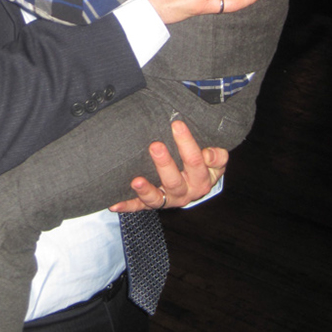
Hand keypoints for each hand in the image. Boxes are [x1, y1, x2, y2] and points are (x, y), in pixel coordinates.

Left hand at [109, 120, 227, 212]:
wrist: (197, 188)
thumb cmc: (203, 167)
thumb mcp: (216, 162)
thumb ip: (216, 156)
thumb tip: (209, 153)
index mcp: (201, 180)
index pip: (196, 161)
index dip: (187, 143)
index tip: (176, 124)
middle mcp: (184, 192)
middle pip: (174, 181)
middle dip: (164, 163)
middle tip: (155, 146)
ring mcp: (167, 200)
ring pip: (156, 198)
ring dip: (145, 190)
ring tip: (136, 180)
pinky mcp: (152, 204)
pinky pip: (139, 207)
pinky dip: (127, 206)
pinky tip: (114, 204)